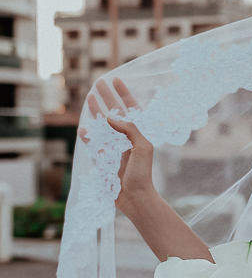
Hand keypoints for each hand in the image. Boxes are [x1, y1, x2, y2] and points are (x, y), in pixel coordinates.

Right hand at [81, 78, 155, 214]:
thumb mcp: (142, 147)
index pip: (131, 108)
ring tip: (89, 98)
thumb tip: (110, 117)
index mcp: (138, 134)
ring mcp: (114, 149)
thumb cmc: (142, 173)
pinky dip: (88, 137)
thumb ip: (129, 129)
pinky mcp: (104, 161)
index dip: (124, 94)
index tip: (116, 79)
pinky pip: (94, 146)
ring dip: (96, 112)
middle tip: (97, 83)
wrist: (135, 197)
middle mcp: (126, 138)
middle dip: (106, 98)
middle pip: (114, 113)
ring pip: (102, 126)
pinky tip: (83, 128)